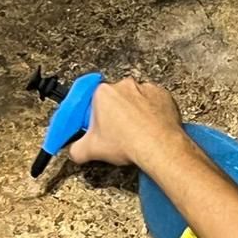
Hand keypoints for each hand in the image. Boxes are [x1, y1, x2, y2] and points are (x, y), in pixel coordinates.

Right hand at [67, 77, 184, 168]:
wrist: (159, 147)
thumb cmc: (129, 143)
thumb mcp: (92, 150)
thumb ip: (76, 150)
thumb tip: (74, 151)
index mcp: (103, 93)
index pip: (93, 103)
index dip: (96, 119)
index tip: (100, 128)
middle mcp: (124, 85)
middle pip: (115, 100)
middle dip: (116, 115)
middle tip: (119, 135)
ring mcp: (146, 88)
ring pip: (136, 100)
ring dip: (135, 113)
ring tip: (138, 133)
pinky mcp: (163, 95)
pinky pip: (155, 102)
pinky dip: (153, 113)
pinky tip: (151, 128)